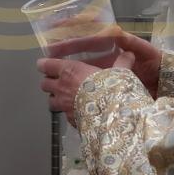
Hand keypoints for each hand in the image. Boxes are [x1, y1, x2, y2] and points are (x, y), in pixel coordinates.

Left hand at [37, 28, 163, 123]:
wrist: (111, 116)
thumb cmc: (111, 89)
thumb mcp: (119, 72)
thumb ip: (122, 63)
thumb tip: (129, 54)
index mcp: (70, 71)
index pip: (47, 65)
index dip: (44, 64)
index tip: (44, 64)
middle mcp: (62, 88)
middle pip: (44, 84)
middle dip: (49, 83)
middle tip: (57, 81)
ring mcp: (64, 106)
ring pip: (50, 101)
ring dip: (55, 99)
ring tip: (64, 98)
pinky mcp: (70, 119)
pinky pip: (64, 115)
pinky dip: (68, 113)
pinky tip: (78, 112)